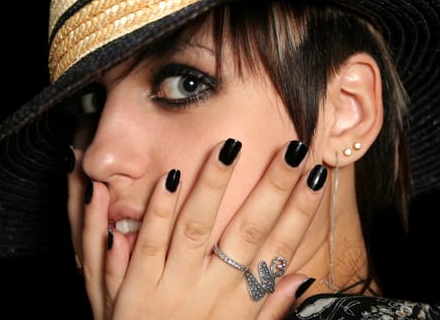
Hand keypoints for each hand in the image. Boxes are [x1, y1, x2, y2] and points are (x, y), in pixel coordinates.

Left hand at [68, 139, 326, 318]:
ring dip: (214, 186)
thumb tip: (302, 279)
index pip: (280, 248)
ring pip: (197, 227)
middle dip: (271, 188)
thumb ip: (270, 307)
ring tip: (230, 149)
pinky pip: (150, 242)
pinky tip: (171, 178)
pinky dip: (160, 210)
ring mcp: (174, 286)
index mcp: (241, 301)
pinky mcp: (137, 287)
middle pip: (247, 230)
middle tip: (290, 150)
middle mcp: (212, 289)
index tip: (316, 177)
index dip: (300, 212)